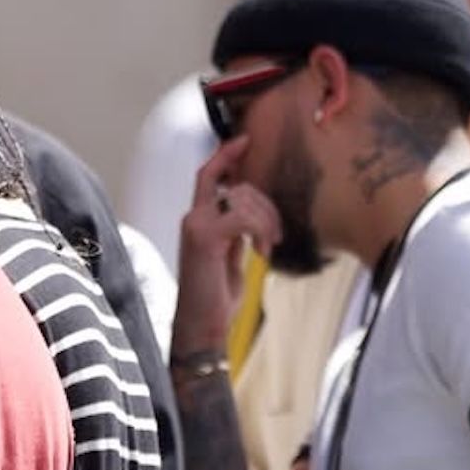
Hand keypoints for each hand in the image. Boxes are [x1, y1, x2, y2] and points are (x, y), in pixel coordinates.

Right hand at [172, 138, 281, 360]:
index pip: (208, 175)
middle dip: (266, 205)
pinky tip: (260, 252)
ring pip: (243, 198)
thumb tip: (255, 215)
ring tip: (267, 248)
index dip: (226, 154)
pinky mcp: (204, 237)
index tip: (246, 140)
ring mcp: (196, 226)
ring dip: (266, 220)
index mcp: (197, 222)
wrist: (203, 329)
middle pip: (238, 187)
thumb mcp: (230, 259)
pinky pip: (243, 215)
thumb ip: (236, 232)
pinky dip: (260, 230)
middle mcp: (193, 219)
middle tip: (275, 235)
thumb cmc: (216, 301)